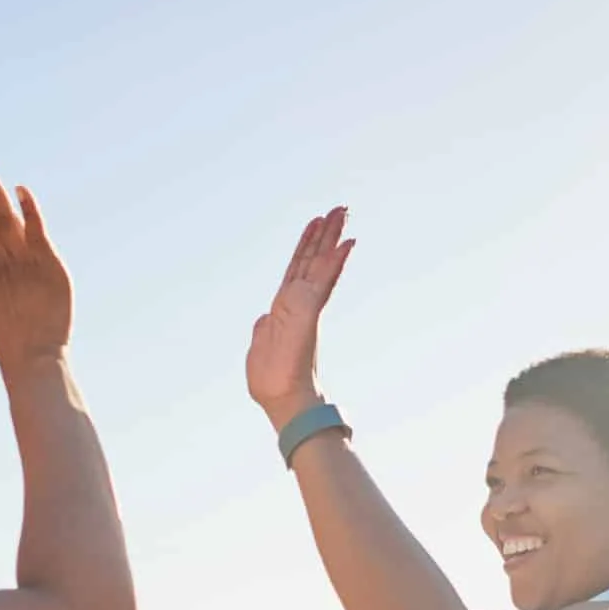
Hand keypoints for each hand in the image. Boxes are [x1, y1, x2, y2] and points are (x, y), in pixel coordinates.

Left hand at [247, 206, 354, 428]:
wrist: (283, 400)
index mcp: (285, 308)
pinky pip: (323, 282)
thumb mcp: (261, 345)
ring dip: (332, 238)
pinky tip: (347, 244)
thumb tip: (265, 318)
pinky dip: (335, 262)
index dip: (306, 246)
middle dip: (325, 234)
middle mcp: (298, 302)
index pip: (298, 269)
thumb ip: (265, 328)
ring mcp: (305, 306)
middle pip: (313, 260)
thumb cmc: (272, 382)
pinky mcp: (309, 313)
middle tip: (339, 209)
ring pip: (320, 264)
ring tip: (343, 213)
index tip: (316, 223)